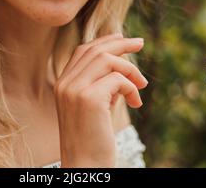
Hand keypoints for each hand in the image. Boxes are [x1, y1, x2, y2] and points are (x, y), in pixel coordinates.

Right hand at [53, 33, 147, 167]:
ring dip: (130, 69)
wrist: (85, 168)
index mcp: (63, 83)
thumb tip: (121, 61)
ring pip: (107, 60)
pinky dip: (132, 87)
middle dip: (121, 44)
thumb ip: (101, 83)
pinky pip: (118, 79)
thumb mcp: (94, 106)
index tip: (122, 38)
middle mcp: (65, 83)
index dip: (104, 42)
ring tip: (142, 85)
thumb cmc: (93, 139)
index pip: (83, 51)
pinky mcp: (89, 99)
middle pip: (96, 50)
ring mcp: (75, 90)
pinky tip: (136, 102)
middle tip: (140, 43)